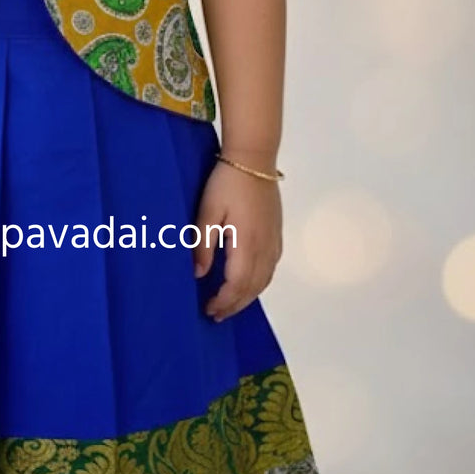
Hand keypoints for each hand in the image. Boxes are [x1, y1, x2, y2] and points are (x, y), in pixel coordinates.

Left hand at [193, 160, 281, 321]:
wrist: (254, 158)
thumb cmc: (227, 182)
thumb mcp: (207, 211)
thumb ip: (202, 244)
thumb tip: (198, 274)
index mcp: (247, 243)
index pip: (238, 284)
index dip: (224, 301)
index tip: (209, 309)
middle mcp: (265, 247)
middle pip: (253, 287)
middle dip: (235, 304)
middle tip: (216, 315)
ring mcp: (274, 240)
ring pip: (265, 279)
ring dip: (248, 296)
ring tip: (230, 304)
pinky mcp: (276, 233)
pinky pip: (271, 268)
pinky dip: (259, 282)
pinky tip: (248, 283)